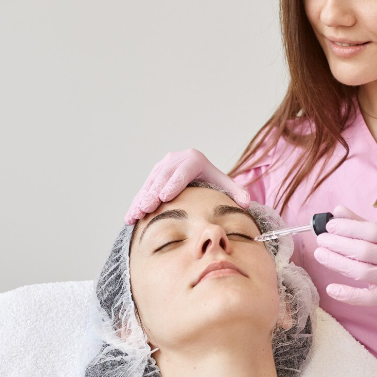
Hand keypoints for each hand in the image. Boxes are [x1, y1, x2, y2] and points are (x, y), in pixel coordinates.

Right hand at [124, 148, 251, 224]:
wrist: (200, 170)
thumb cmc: (213, 180)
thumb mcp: (225, 184)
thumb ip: (236, 192)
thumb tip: (246, 202)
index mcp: (193, 160)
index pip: (182, 173)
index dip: (173, 185)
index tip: (164, 197)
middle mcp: (175, 160)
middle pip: (163, 178)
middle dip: (153, 194)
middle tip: (146, 208)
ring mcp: (162, 166)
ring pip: (150, 184)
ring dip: (141, 200)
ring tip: (134, 215)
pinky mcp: (153, 175)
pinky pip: (144, 189)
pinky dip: (136, 203)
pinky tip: (129, 217)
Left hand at [313, 205, 376, 312]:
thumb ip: (363, 225)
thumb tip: (338, 211)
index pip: (373, 230)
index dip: (349, 228)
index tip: (330, 226)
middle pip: (365, 251)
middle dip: (339, 244)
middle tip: (321, 240)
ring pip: (363, 272)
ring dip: (338, 263)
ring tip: (321, 255)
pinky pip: (367, 297)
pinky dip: (348, 294)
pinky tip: (332, 288)